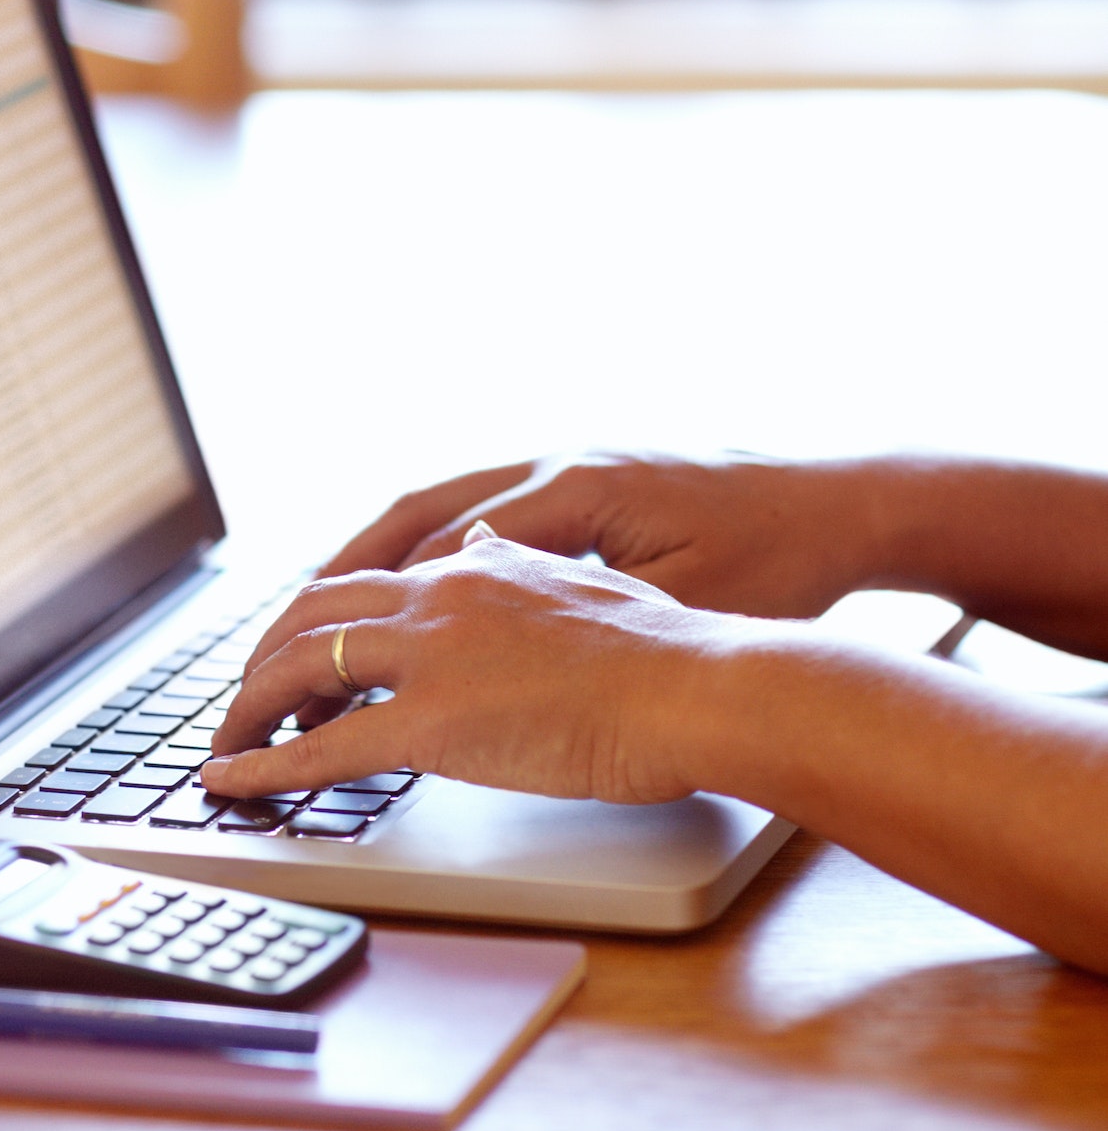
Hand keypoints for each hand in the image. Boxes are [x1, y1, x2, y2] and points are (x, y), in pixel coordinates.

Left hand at [202, 527, 729, 805]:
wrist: (697, 686)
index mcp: (477, 567)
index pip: (372, 584)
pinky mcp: (432, 722)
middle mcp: (439, 598)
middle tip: (245, 697)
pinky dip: (263, 765)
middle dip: (265, 656)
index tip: (303, 654)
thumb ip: (525, 568)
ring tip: (226, 743)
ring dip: (250, 706)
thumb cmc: (667, 654)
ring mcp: (429, 657)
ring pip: (299, 668)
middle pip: (313, 611)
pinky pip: (320, 747)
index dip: (325, 622)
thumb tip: (487, 542)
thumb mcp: (588, 585)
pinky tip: (232, 780)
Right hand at [321, 450, 878, 619]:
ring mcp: (567, 468)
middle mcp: (558, 467)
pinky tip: (404, 589)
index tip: (322, 663)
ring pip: (437, 506)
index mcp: (578, 491)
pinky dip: (424, 546)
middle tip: (282, 631)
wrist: (848, 502)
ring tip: (312, 608)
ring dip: (371, 555)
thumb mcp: (688, 603)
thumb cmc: (782, 557)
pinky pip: (477, 510)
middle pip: (416, 512)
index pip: (444, 551)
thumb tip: (504, 652)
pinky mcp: (584, 484)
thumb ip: (591, 622)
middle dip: (340, 573)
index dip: (376, 609)